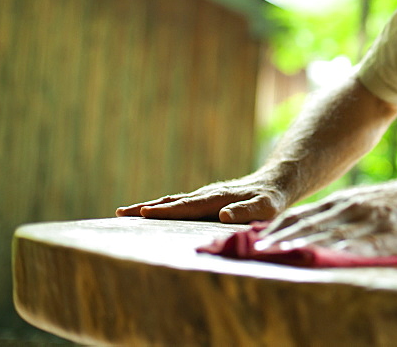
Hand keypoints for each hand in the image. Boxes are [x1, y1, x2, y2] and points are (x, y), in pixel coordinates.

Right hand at [115, 174, 288, 222]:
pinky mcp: (206, 199)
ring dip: (150, 207)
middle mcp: (207, 195)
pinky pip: (180, 204)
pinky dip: (163, 207)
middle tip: (120, 214)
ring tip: (126, 213)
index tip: (144, 214)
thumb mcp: (265, 208)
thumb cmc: (272, 199)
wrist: (276, 182)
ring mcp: (205, 196)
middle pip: (172, 202)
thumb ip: (246, 211)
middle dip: (146, 208)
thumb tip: (223, 215)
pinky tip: (152, 213)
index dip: (166, 212)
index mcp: (217, 199)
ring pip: (174, 201)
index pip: (187, 207)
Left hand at [255, 179, 396, 257]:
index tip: (253, 243)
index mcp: (340, 203)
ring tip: (290, 252)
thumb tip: (295, 231)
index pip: (300, 216)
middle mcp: (351, 209)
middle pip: (312, 226)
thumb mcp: (357, 203)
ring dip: (311, 243)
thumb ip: (331, 216)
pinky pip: (369, 244)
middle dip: (285, 239)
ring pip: (336, 234)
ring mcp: (371, 221)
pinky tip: (337, 256)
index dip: (277, 229)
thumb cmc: (392, 205)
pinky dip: (350, 250)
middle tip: (260, 252)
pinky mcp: (392, 234)